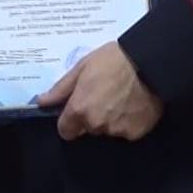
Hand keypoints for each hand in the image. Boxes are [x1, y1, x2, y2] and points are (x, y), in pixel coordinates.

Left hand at [36, 41, 163, 140]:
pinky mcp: (136, 133)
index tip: (78, 109)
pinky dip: (128, 122)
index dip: (69, 121)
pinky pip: (126, 131)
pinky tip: (133, 104)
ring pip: (107, 130)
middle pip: (87, 129)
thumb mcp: (82, 67)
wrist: (150, 63)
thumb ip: (61, 89)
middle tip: (103, 96)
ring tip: (121, 98)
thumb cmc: (112, 60)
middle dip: (91, 117)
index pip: (65, 131)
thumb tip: (41, 102)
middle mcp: (96, 124)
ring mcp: (117, 131)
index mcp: (79, 109)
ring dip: (110, 119)